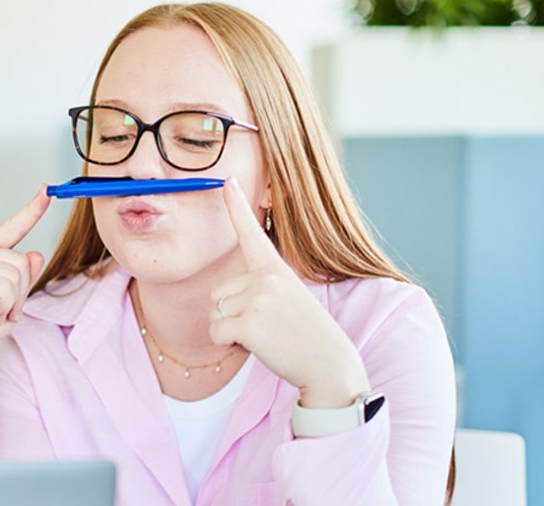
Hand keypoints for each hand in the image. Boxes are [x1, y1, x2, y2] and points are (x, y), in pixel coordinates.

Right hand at [0, 187, 50, 418]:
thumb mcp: (13, 300)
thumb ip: (25, 277)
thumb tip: (36, 254)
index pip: (11, 227)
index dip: (31, 210)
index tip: (47, 190)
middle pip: (23, 260)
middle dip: (20, 292)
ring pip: (17, 275)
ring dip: (12, 302)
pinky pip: (5, 288)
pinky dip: (4, 306)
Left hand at [208, 178, 369, 408]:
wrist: (329, 364)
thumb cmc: (304, 334)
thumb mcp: (287, 297)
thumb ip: (260, 285)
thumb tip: (226, 293)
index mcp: (275, 268)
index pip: (251, 232)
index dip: (236, 206)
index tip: (226, 180)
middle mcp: (265, 277)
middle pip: (217, 292)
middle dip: (232, 314)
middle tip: (267, 325)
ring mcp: (257, 298)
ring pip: (214, 313)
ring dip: (231, 329)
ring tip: (265, 334)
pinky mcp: (248, 322)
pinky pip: (215, 332)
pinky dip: (229, 344)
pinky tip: (257, 345)